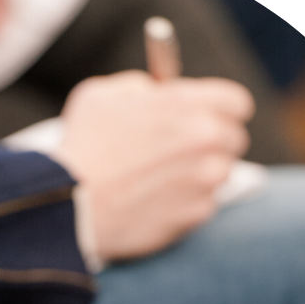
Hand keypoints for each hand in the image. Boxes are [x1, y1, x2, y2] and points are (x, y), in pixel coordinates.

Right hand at [52, 70, 254, 261]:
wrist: (67, 206)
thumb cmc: (80, 148)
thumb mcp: (100, 96)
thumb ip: (138, 89)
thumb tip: (156, 93)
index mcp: (188, 102)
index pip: (237, 103)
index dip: (220, 111)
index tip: (207, 119)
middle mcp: (207, 138)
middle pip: (234, 139)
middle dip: (211, 144)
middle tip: (181, 153)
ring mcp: (206, 179)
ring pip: (218, 174)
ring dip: (197, 176)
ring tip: (155, 181)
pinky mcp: (197, 214)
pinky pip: (201, 206)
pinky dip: (183, 205)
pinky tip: (150, 203)